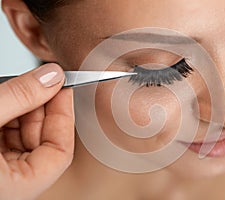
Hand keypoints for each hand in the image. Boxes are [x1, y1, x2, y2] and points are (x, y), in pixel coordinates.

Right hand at [0, 63, 74, 199]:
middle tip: (39, 79)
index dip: (64, 117)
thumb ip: (18, 97)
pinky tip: (5, 98)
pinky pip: (5, 138)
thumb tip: (52, 75)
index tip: (63, 88)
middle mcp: (10, 185)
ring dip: (22, 109)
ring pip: (22, 137)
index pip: (60, 153)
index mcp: (17, 188)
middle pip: (42, 141)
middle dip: (40, 107)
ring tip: (15, 87)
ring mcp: (1, 173)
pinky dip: (7, 115)